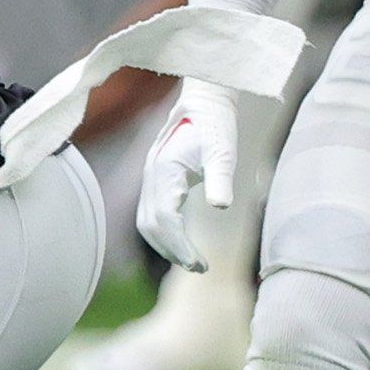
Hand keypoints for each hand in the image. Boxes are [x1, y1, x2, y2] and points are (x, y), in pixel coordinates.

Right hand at [134, 83, 240, 271]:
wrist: (204, 102)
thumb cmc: (216, 125)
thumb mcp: (223, 151)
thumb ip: (220, 178)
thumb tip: (221, 207)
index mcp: (164, 169)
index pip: (164, 217)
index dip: (179, 244)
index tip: (198, 263)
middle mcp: (151, 175)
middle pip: (150, 225)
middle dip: (172, 250)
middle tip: (200, 267)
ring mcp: (150, 178)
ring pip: (147, 222)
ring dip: (166, 245)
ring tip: (192, 261)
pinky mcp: (156, 180)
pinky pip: (151, 213)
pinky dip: (164, 233)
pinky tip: (183, 242)